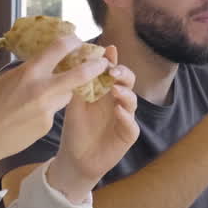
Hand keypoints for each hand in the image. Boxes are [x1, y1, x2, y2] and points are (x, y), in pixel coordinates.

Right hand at [0, 34, 110, 167]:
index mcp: (29, 72)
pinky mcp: (48, 125)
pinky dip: (49, 109)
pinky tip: (30, 115)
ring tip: (48, 92)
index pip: (59, 48)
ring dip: (65, 90)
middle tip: (104, 61)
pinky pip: (55, 112)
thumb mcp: (6, 80)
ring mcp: (48, 109)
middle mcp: (42, 89)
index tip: (78, 40)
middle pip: (80, 74)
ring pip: (68, 94)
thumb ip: (29, 72)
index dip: (73, 42)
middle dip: (96, 66)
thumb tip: (44, 63)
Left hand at [47, 46, 139, 202]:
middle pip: (128, 82)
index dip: (113, 61)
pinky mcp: (127, 134)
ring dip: (125, 93)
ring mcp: (125, 117)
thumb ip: (80, 84)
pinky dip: (126, 117)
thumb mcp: (75, 103)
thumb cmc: (76, 128)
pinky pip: (131, 124)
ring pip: (132, 100)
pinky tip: (118, 111)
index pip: (114, 71)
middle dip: (123, 74)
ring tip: (115, 89)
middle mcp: (118, 101)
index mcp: (106, 91)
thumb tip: (80, 59)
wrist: (75, 158)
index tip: (110, 50)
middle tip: (113, 71)